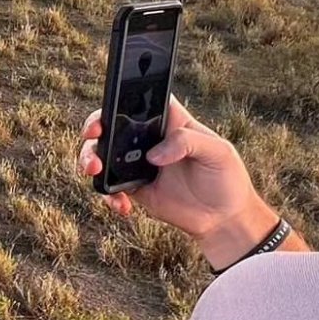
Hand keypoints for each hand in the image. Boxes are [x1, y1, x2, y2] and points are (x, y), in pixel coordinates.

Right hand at [78, 97, 279, 269]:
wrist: (224, 218)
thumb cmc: (227, 178)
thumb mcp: (218, 152)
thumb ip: (187, 142)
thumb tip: (153, 155)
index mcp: (171, 122)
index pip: (140, 101)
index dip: (117, 101)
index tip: (106, 115)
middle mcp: (151, 140)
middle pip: (112, 126)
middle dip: (93, 131)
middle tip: (92, 140)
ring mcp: (139, 164)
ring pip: (103, 155)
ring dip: (91, 160)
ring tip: (95, 172)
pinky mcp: (135, 189)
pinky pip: (109, 188)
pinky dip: (108, 196)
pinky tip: (122, 206)